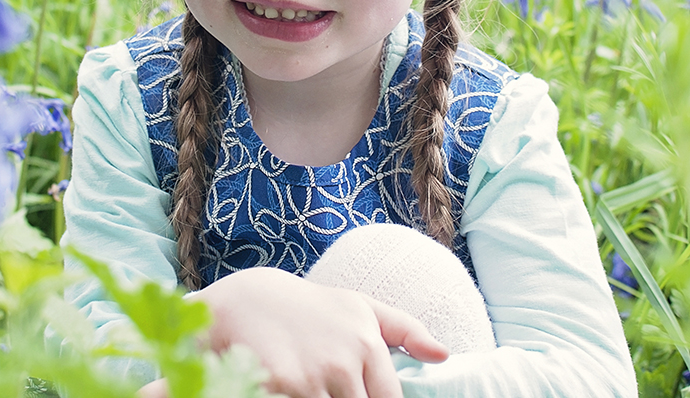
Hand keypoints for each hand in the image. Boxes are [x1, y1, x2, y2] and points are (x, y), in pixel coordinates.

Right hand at [190, 266, 447, 397]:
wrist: (246, 301)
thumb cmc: (311, 308)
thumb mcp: (359, 307)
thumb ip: (405, 329)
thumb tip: (444, 355)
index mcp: (367, 345)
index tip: (362, 396)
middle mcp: (343, 362)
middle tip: (335, 389)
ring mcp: (311, 378)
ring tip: (314, 388)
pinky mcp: (280, 386)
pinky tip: (293, 391)